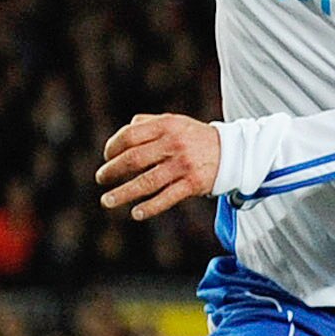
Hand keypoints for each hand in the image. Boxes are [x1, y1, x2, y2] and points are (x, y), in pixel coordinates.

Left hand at [96, 113, 219, 219]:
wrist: (234, 153)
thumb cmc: (197, 138)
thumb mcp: (176, 122)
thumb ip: (149, 123)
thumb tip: (122, 135)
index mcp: (166, 126)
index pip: (130, 136)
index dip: (113, 147)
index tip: (106, 157)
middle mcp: (174, 144)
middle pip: (133, 159)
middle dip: (112, 170)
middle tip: (100, 179)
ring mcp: (183, 165)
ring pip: (146, 182)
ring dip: (123, 193)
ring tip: (107, 201)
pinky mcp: (193, 184)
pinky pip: (167, 198)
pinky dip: (150, 207)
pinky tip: (136, 213)